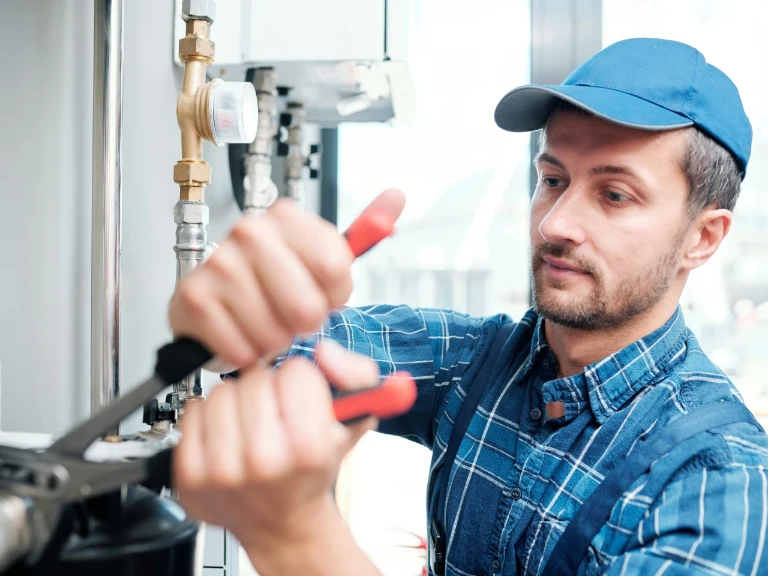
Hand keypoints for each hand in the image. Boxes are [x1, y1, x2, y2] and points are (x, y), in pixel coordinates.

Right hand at [168, 189, 405, 368]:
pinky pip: (242, 348)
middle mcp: (250, 232)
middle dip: (304, 324)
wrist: (221, 309)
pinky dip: (246, 353)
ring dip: (273, 342)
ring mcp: (219, 263)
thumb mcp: (326, 259)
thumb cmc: (276, 285)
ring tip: (262, 323)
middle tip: (289, 315)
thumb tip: (397, 196)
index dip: (333, 296)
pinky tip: (239, 333)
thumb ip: (366, 230)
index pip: (335, 268)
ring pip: (274, 333)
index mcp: (286, 217)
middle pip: (307, 307)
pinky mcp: (194, 298)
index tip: (320, 293)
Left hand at [172, 340, 380, 573]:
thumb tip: (324, 352)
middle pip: (255, 378)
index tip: (303, 401)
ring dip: (237, 401)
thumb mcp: (354, 420)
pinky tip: (228, 436)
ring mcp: (221, 471)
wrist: (282, 523)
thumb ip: (355, 374)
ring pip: (221, 391)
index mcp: (308, 448)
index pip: (295, 371)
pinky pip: (192, 411)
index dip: (302, 381)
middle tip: (277, 416)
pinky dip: (209, 418)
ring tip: (252, 426)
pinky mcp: (190, 475)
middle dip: (268, 389)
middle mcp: (262, 462)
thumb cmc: (314, 468)